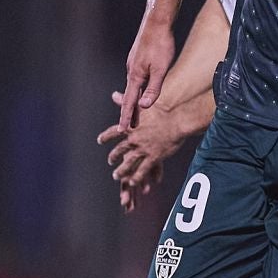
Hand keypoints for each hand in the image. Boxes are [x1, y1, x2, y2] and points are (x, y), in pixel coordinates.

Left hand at [97, 94, 184, 211]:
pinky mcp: (153, 157)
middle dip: (113, 157)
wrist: (177, 119)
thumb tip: (115, 95)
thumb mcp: (142, 105)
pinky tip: (133, 182)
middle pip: (118, 151)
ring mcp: (143, 150)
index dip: (105, 137)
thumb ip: (127, 103)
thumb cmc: (162, 110)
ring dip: (121, 171)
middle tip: (110, 161)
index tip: (100, 140)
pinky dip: (137, 177)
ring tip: (116, 175)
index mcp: (129, 127)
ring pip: (128, 164)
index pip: (112, 133)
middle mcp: (133, 140)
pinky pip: (142, 170)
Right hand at [119, 17, 175, 129]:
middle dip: (128, 112)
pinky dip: (136, 88)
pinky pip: (136, 78)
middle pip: (129, 96)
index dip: (126, 116)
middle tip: (128, 127)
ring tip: (134, 112)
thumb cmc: (161, 44)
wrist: (157, 22)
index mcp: (135, 76)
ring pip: (132, 86)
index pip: (129, 102)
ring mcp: (133, 64)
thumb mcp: (160, 69)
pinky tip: (140, 89)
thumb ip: (153, 88)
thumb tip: (145, 106)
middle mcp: (131, 71)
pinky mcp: (138, 59)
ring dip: (133, 100)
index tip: (121, 130)